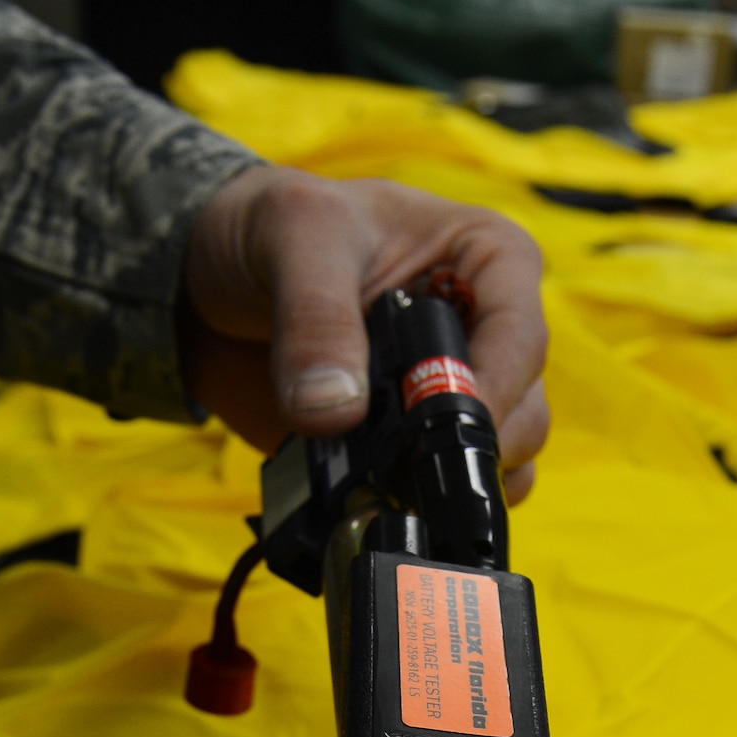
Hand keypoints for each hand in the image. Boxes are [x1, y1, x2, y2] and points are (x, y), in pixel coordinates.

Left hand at [180, 170, 549, 499]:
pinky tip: (359, 495)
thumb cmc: (276, 227)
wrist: (213, 283)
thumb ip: (315, 317)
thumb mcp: (294, 236)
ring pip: (494, 465)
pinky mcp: (412, 451)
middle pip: (523, 415)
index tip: (444, 426)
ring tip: (371, 476)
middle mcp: (486, 338)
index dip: (496, 387)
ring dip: (438, 485)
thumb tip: (334, 412)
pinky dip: (406, 509)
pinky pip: (437, 498)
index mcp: (488, 262)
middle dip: (467, 447)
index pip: (523, 335)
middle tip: (398, 459)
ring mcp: (450, 400)